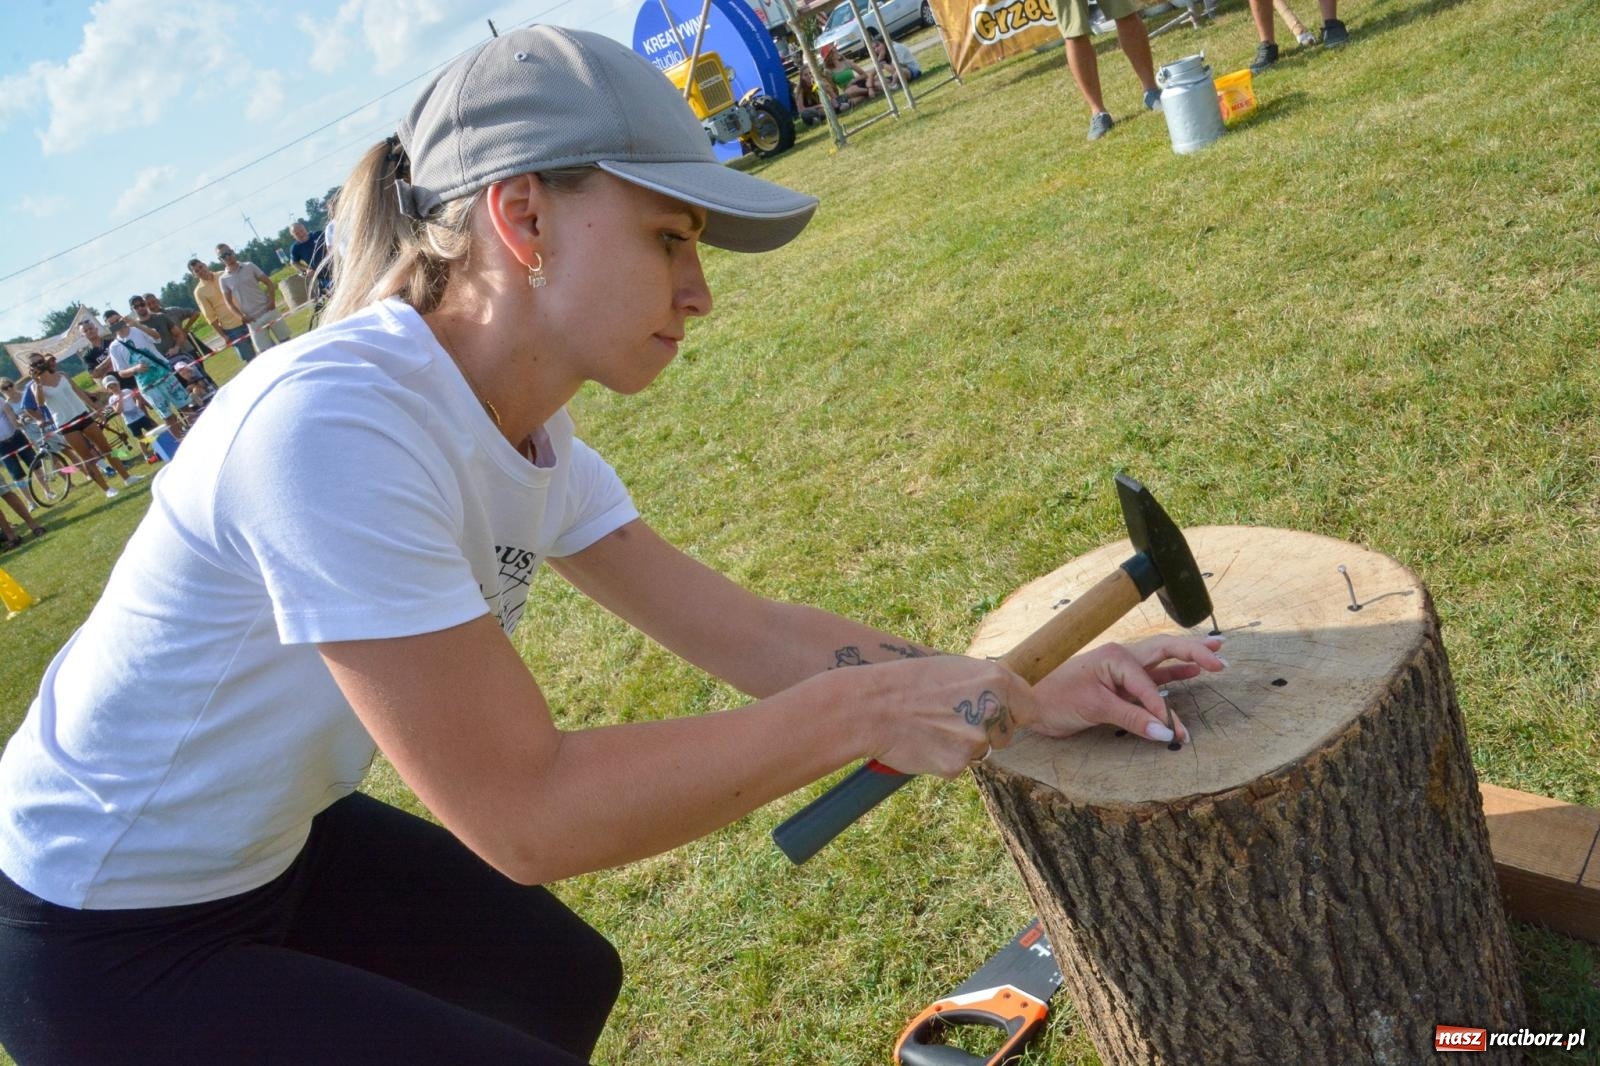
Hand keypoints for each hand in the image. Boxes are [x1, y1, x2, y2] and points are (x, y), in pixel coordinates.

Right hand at [862, 655, 1031, 778]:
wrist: (872, 706)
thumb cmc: (909, 682)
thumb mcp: (955, 669)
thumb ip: (986, 686)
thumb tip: (1006, 701)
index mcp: (998, 680)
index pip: (1029, 706)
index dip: (1014, 712)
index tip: (1001, 714)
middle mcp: (994, 710)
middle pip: (1007, 733)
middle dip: (988, 732)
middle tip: (952, 719)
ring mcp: (977, 740)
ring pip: (982, 751)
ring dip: (963, 746)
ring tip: (931, 727)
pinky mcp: (958, 765)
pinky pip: (958, 766)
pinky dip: (944, 758)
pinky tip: (923, 742)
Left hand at [1030, 635, 1226, 743]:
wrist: (1028, 701)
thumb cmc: (1056, 698)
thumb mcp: (1094, 707)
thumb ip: (1132, 718)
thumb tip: (1166, 733)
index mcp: (1117, 656)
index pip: (1150, 683)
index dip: (1161, 709)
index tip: (1169, 732)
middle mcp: (1122, 658)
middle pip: (1166, 650)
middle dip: (1195, 653)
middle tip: (1221, 659)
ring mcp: (1122, 671)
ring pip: (1162, 664)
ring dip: (1188, 662)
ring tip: (1216, 658)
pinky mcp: (1120, 685)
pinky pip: (1153, 681)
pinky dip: (1173, 679)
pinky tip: (1191, 674)